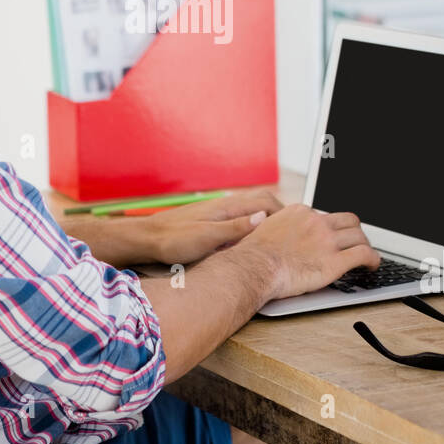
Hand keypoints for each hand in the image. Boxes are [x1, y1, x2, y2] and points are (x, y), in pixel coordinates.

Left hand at [142, 190, 283, 264]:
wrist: (146, 240)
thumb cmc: (173, 240)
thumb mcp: (206, 238)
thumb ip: (235, 228)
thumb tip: (264, 217)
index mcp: (227, 207)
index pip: (266, 202)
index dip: (285, 214)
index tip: (297, 229)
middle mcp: (224, 206)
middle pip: (261, 203)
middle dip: (280, 215)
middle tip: (293, 233)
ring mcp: (217, 213)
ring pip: (250, 211)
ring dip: (266, 221)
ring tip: (278, 237)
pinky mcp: (210, 222)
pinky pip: (239, 220)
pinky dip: (252, 227)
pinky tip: (251, 242)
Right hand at [237, 203, 379, 299]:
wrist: (254, 267)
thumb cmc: (254, 254)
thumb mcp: (266, 229)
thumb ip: (280, 227)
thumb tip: (279, 233)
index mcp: (300, 213)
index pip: (326, 215)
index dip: (332, 227)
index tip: (332, 236)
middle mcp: (316, 222)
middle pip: (349, 220)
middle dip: (355, 231)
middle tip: (355, 242)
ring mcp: (327, 241)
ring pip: (359, 236)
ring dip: (365, 245)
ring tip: (366, 256)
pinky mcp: (334, 262)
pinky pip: (364, 254)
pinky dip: (373, 259)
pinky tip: (373, 265)